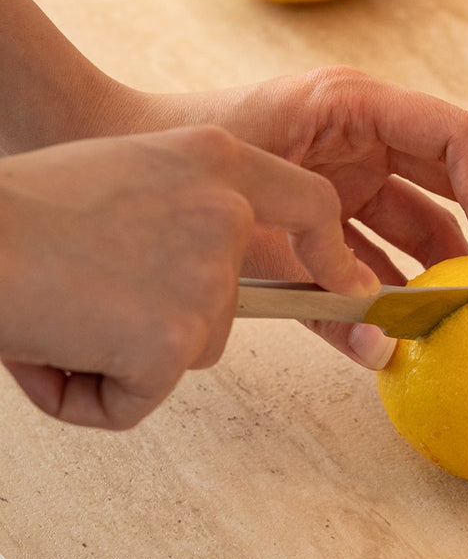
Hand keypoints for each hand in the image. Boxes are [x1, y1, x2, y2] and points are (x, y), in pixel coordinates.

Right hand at [0, 126, 376, 428]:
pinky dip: (92, 395)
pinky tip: (50, 350)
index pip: (310, 203)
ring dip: (122, 354)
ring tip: (57, 315)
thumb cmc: (21, 209)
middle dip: (163, 320)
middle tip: (86, 296)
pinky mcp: (174, 339)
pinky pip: (141, 398)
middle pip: (228, 304)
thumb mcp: (126, 172)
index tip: (344, 283)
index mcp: (215, 160)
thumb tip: (201, 264)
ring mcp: (206, 277)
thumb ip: (183, 207)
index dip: (329, 250)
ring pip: (185, 350)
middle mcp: (224, 212)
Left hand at [139, 67, 467, 355]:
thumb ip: (326, 266)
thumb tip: (388, 345)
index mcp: (360, 106)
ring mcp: (351, 181)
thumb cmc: (185, 150)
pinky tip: (405, 346)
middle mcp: (369, 141)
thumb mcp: (263, 195)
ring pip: (428, 231)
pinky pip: (375, 266)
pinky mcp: (327, 223)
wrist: (118, 154)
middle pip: (466, 185)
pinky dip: (389, 304)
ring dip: (454, 278)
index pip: (460, 139)